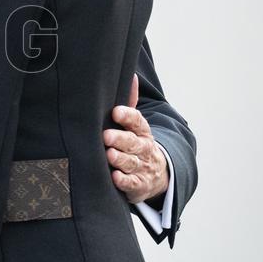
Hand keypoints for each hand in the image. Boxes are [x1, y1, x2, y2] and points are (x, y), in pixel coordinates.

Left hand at [103, 74, 168, 206]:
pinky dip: (124, 181)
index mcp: (142, 131)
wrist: (156, 174)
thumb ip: (130, 103)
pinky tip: (115, 177)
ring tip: (110, 154)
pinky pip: (132, 183)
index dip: (127, 116)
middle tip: (106, 136)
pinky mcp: (139, 185)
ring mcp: (143, 167)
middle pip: (133, 143)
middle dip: (121, 139)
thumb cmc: (137, 144)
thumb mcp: (136, 126)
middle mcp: (144, 148)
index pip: (137, 121)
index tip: (116, 112)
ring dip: (121, 159)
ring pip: (132, 162)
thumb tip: (131, 76)